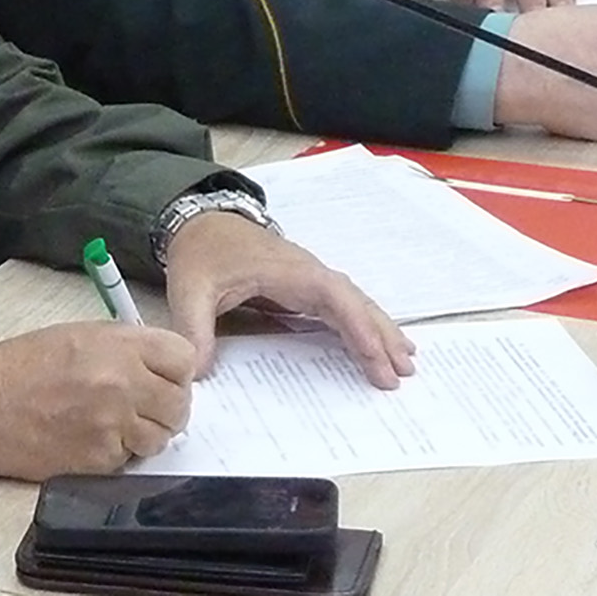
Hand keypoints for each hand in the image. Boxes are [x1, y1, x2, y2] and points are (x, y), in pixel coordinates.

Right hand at [0, 322, 195, 478]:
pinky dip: (116, 453)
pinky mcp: (99, 460)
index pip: (184, 359)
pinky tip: (91, 438)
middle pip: (180, 404)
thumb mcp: (80, 334)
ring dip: (145, 434)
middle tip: (146, 406)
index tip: (166, 378)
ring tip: (115, 423)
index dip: (178, 371)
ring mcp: (113, 425)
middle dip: (167, 407)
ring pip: (160, 438)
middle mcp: (123, 383)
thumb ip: (127, 347)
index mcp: (120, 346)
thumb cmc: (22, 367)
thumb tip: (161, 365)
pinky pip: (129, 459)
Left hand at [163, 212, 414, 389]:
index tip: (376, 355)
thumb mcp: (190, 290)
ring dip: (380, 331)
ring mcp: (310, 280)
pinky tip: (378, 346)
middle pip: (355, 302)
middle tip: (403, 371)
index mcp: (288, 271)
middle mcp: (309, 273)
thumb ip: (194, 329)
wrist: (201, 223)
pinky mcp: (305, 289)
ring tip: (406, 362)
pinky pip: (342, 308)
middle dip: (380, 335)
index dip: (357, 326)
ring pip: (355, 305)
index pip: (333, 297)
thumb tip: (199, 372)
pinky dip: (364, 326)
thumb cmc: (202, 253)